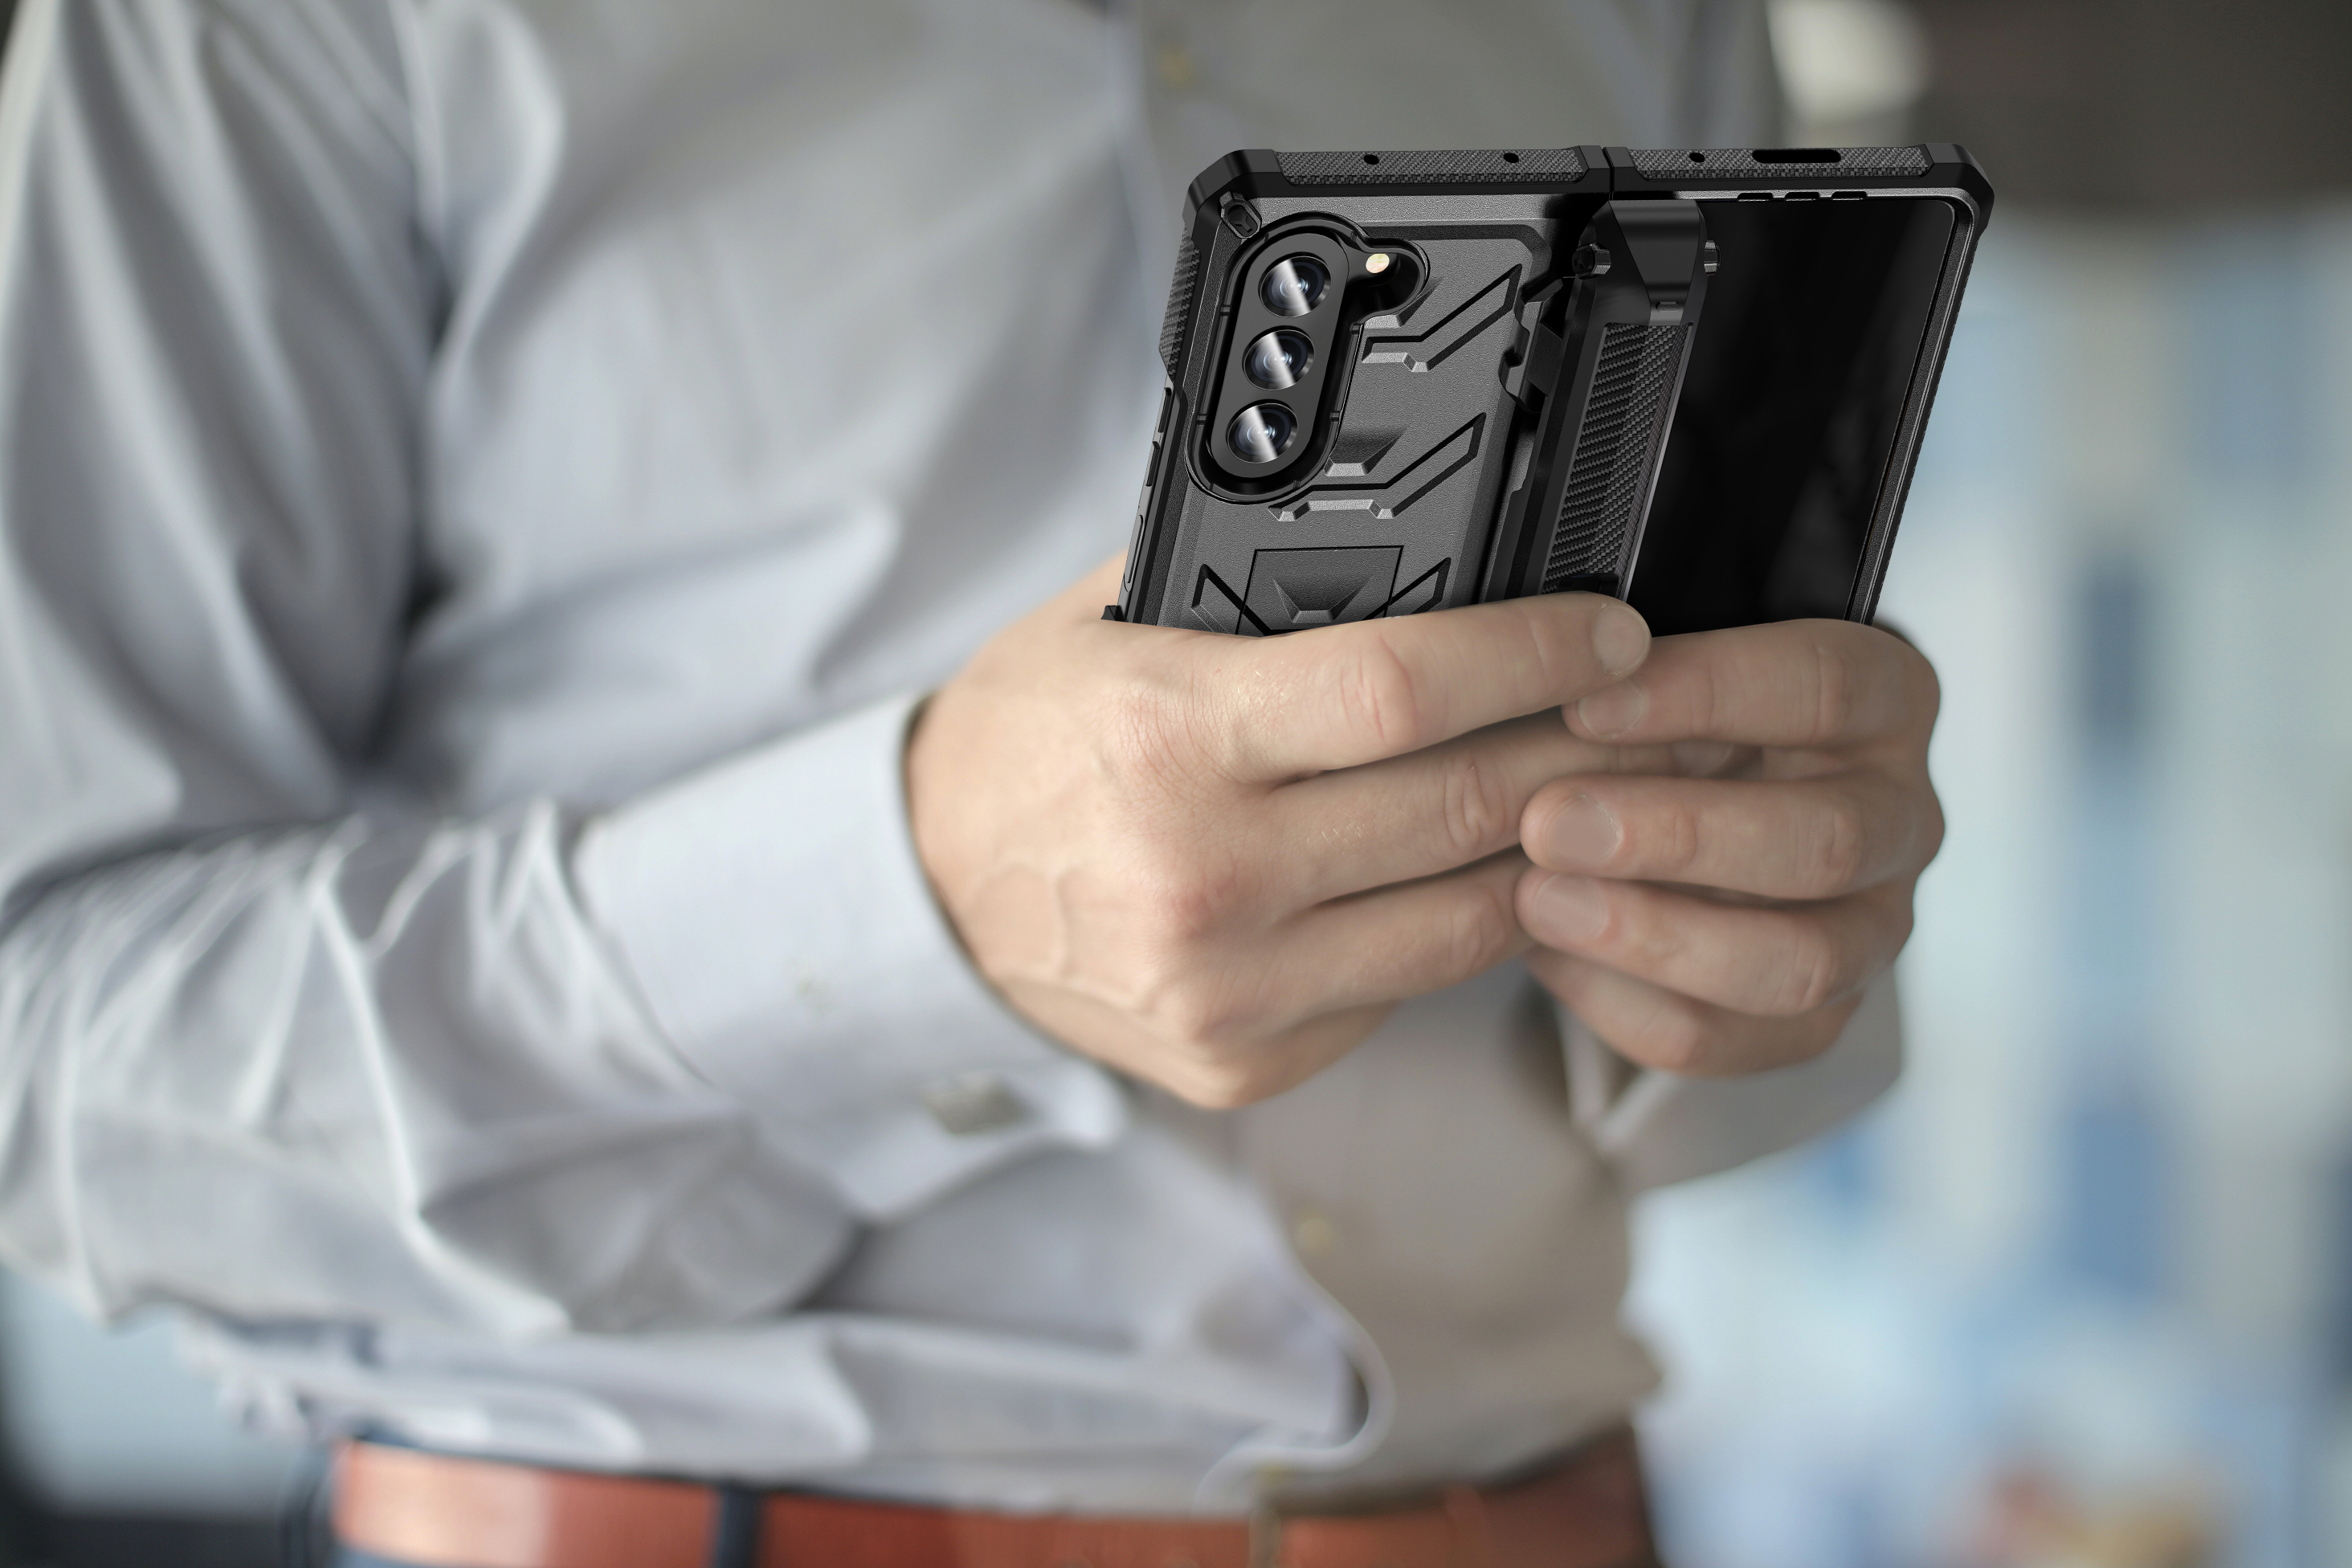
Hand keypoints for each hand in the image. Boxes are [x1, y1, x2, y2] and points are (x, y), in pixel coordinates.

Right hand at [908, 558, 1653, 1106]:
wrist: (928, 894)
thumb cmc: (1029, 741)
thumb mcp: (1110, 623)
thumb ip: (1249, 580)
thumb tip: (1421, 539)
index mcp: (1174, 742)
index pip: (1404, 691)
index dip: (1534, 656)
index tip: (1609, 632)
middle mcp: (1205, 877)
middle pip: (1461, 808)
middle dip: (1582, 751)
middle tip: (1645, 711)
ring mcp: (1230, 989)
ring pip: (1465, 919)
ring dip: (1552, 852)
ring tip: (1598, 793)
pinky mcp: (1244, 1060)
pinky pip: (1405, 988)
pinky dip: (1456, 927)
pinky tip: (1481, 875)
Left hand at [1514, 619, 1942, 1076]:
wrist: (1690, 810)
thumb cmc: (1677, 718)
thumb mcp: (1669, 670)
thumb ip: (1632, 673)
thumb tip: (1543, 680)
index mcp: (1885, 701)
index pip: (1823, 686)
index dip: (1705, 693)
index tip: (1585, 702)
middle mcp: (1900, 818)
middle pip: (1825, 841)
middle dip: (1678, 835)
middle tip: (1550, 821)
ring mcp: (1872, 931)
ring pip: (1796, 964)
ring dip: (1656, 936)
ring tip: (1538, 899)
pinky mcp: (1816, 1021)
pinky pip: (1729, 1039)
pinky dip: (1627, 1004)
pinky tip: (1547, 957)